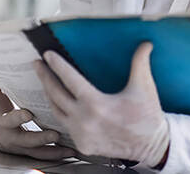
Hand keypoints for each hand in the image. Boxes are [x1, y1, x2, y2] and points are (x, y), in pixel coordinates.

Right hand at [0, 70, 75, 159]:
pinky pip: (45, 155)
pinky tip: (71, 151)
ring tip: (69, 148)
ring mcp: (22, 147)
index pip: (9, 120)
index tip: (28, 114)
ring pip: (38, 151)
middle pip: (26, 140)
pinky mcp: (32, 152)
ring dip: (54, 150)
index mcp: (2, 123)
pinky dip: (58, 154)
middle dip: (41, 138)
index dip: (18, 118)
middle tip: (55, 134)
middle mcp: (12, 138)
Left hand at [33, 42, 168, 166]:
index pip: (70, 79)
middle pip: (56, 94)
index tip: (47, 54)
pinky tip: (58, 103)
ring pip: (56, 111)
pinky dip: (60, 112)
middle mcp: (84, 120)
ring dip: (49, 94)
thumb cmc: (147, 115)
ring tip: (45, 80)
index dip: (57, 65)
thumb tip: (146, 44)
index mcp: (96, 104)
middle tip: (37, 63)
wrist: (152, 145)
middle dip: (45, 76)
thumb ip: (140, 62)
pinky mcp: (82, 145)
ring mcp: (81, 134)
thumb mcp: (144, 87)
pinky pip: (65, 125)